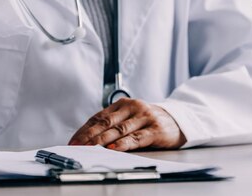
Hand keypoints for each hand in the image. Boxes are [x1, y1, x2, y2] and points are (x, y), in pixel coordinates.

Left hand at [68, 98, 185, 150]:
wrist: (178, 120)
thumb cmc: (149, 121)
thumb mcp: (130, 117)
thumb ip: (113, 124)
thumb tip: (88, 138)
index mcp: (122, 104)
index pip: (98, 117)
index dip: (84, 130)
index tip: (73, 141)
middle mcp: (133, 108)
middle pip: (106, 123)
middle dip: (89, 135)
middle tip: (77, 145)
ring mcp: (145, 118)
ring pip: (119, 130)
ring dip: (102, 140)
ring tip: (90, 147)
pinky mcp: (155, 129)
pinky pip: (136, 137)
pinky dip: (123, 143)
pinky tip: (113, 148)